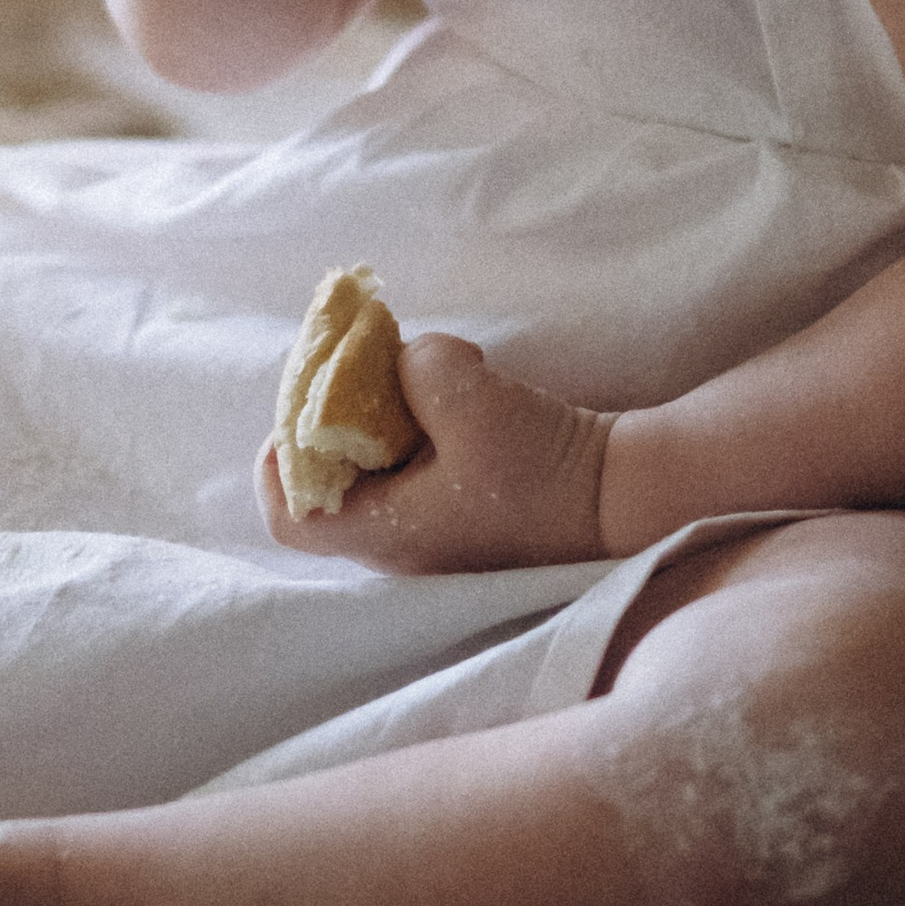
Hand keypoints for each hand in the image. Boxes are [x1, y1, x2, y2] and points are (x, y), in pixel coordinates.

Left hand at [258, 331, 613, 574]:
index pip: (290, 516)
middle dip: (335, 418)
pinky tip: (451, 401)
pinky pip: (413, 470)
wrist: (624, 500)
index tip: (304, 404)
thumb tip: (404, 358)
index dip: (280, 459)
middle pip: (328, 483)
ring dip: (380, 420)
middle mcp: (400, 546)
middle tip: (359, 368)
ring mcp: (434, 536)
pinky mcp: (465, 515)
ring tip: (413, 378)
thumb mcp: (473, 400)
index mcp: (387, 534)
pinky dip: (416, 429)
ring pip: (372, 473)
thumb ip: (420, 365)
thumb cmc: (543, 467)